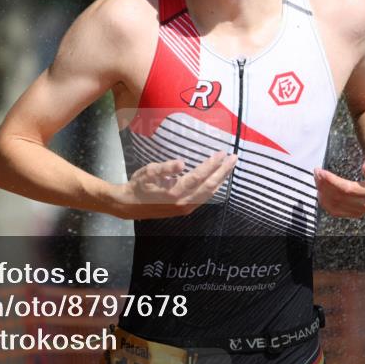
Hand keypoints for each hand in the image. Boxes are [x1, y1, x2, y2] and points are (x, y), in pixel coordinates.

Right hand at [111, 150, 236, 219]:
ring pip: (209, 194)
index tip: (221, 153)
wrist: (131, 205)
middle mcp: (183, 202)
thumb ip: (165, 167)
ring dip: (220, 180)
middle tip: (234, 158)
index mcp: (174, 191)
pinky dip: (213, 189)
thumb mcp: (148, 172)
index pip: (199, 176)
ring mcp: (185, 208)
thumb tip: (181, 163)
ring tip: (229, 168)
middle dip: (223, 171)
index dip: (211, 165)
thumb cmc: (139, 185)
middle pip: (209, 186)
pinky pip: (204, 199)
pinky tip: (217, 181)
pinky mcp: (185, 210)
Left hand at [314, 152, 364, 217]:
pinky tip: (320, 191)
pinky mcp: (354, 214)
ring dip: (322, 192)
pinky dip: (325, 202)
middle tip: (317, 171)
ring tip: (317, 178)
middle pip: (339, 197)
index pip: (348, 189)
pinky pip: (335, 212)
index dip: (332, 181)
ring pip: (335, 205)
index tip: (320, 171)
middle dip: (324, 184)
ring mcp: (361, 211)